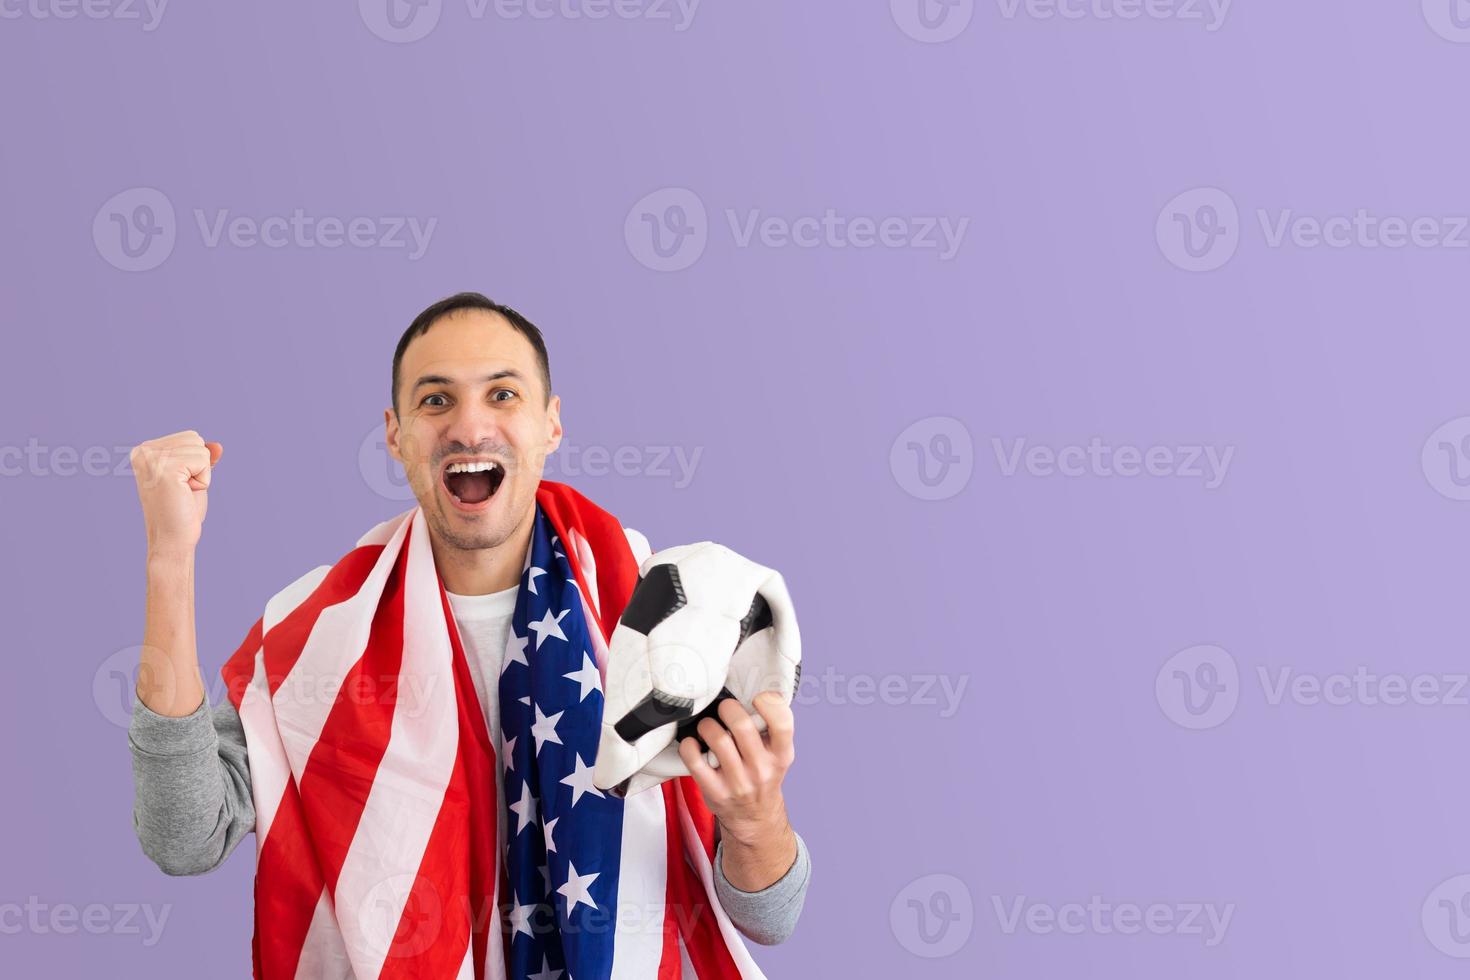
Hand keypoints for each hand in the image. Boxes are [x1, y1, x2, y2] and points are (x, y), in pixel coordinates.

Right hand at [130, 431, 222, 554]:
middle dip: (199, 466)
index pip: (189, 437)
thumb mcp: (194, 477)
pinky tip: (185, 494)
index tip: (179, 484)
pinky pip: (203, 461)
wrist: (172, 539)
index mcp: (143, 450)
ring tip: (182, 492)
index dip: (195, 463)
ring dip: (201, 474)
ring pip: (201, 449)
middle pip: (195, 438)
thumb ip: (202, 458)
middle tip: (182, 490)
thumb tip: (218, 446)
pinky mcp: (165, 469)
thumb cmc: (182, 510)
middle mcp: (143, 451)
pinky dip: (204, 480)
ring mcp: (152, 459)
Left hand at [679, 691, 796, 889]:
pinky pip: (694, 760)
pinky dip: (689, 745)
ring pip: (717, 739)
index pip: (783, 723)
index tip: (757, 698)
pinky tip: (694, 744)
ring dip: (707, 725)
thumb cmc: (762, 774)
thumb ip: (770, 727)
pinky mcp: (715, 791)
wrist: (754, 817)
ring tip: (708, 727)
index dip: (769, 703)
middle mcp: (762, 769)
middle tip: (724, 709)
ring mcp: (738, 783)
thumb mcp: (777, 754)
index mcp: (781, 755)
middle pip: (742, 725)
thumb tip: (751, 687)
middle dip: (727, 708)